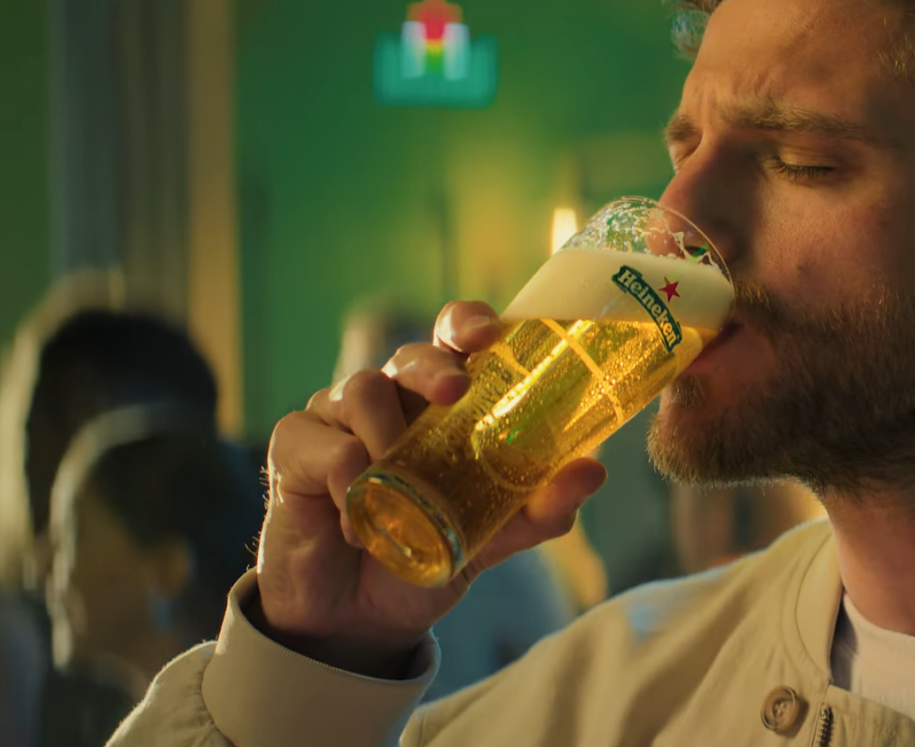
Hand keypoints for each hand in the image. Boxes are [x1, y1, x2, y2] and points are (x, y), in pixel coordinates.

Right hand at [253, 301, 606, 676]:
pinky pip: (318, 442)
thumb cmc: (427, 553)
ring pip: (360, 390)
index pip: (454, 339)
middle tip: (453, 391)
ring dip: (383, 432)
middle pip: (409, 355)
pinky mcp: (294, 449)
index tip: (489, 334)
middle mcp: (392, 399)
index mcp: (442, 404)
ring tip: (394, 483)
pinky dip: (342, 474)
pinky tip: (354, 516)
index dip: (468, 323)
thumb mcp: (493, 537)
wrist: (359, 618)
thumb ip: (540, 508)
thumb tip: (592, 471)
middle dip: (432, 365)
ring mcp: (338, 419)